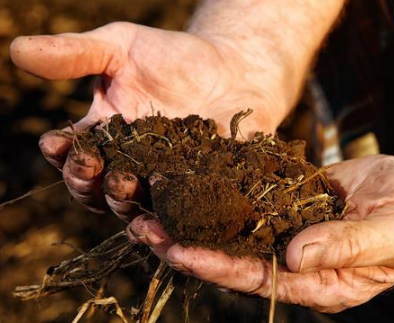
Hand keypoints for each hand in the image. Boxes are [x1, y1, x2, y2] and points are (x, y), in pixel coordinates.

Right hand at [10, 22, 278, 214]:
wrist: (233, 69)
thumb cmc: (174, 57)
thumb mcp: (122, 47)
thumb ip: (76, 54)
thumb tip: (16, 49)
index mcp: (105, 138)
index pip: (73, 155)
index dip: (62, 153)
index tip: (59, 143)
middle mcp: (129, 166)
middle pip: (98, 190)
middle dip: (89, 183)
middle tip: (94, 168)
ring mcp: (164, 183)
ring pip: (134, 207)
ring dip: (123, 201)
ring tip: (126, 185)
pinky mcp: (198, 193)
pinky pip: (181, 213)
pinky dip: (173, 217)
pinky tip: (172, 210)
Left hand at [129, 145, 393, 312]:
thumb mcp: (392, 233)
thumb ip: (346, 246)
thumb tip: (295, 256)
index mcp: (321, 281)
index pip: (259, 279)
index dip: (217, 266)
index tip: (178, 252)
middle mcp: (298, 261)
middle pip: (234, 258)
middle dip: (188, 245)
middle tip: (143, 229)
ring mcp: (291, 232)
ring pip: (234, 230)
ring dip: (194, 219)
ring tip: (150, 207)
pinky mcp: (290, 205)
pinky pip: (250, 202)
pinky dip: (219, 194)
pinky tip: (190, 183)